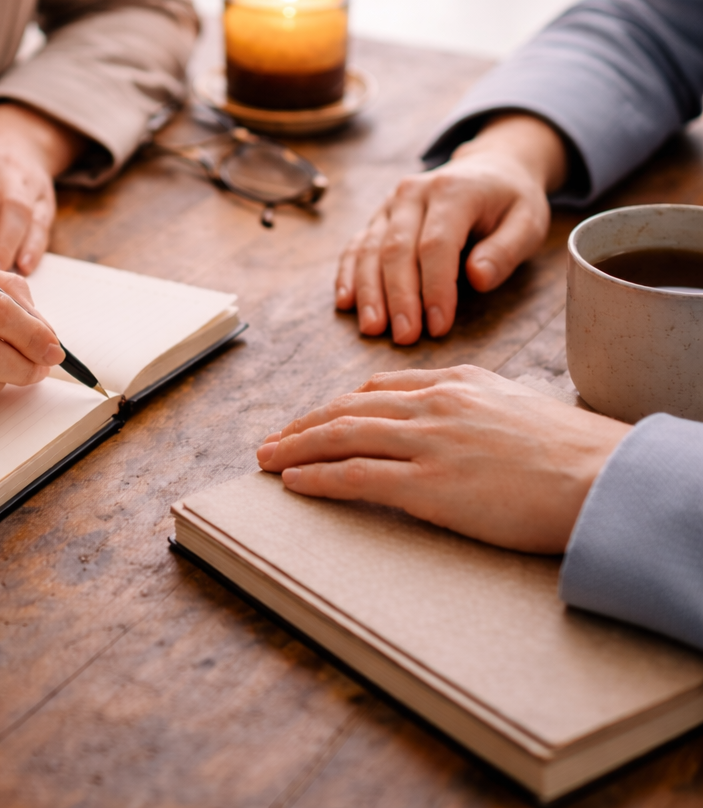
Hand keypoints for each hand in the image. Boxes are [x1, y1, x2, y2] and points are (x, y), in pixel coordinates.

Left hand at [0, 103, 85, 274]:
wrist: (9, 138)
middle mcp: (0, 169)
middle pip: (7, 207)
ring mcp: (26, 183)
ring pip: (28, 216)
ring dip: (14, 251)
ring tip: (0, 285)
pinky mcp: (45, 198)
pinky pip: (44, 224)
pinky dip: (35, 248)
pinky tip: (24, 270)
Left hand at [256, 365, 630, 552]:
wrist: (602, 476)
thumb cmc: (567, 449)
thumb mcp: (511, 405)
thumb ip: (468, 405)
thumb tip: (441, 421)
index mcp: (454, 383)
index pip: (376, 389)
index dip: (336, 405)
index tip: (312, 419)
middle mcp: (433, 404)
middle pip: (347, 408)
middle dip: (302, 424)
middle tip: (271, 439)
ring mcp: (429, 442)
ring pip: (342, 436)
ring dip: (296, 447)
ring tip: (266, 459)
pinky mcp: (430, 485)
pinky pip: (356, 476)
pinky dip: (318, 477)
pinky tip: (293, 481)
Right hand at [336, 114, 567, 343]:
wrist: (489, 167)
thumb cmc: (509, 201)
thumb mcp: (527, 221)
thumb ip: (505, 250)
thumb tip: (477, 279)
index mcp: (452, 191)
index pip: (436, 245)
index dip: (435, 288)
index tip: (438, 326)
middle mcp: (413, 193)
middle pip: (396, 250)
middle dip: (398, 298)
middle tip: (404, 337)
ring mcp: (390, 204)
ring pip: (369, 250)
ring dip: (368, 292)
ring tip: (372, 328)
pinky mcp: (379, 217)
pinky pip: (356, 246)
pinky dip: (348, 275)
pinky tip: (345, 302)